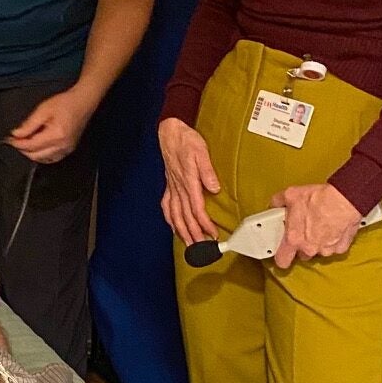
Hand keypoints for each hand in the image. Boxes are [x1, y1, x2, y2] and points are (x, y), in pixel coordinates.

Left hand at [8, 87, 93, 164]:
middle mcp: (62, 145)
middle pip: (35, 155)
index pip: (31, 146)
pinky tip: (37, 148)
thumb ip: (29, 124)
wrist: (83, 102)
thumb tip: (16, 134)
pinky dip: (41, 155)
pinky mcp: (69, 150)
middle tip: (15, 141)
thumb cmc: (65, 103)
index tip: (9, 140)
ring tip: (25, 143)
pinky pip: (51, 159)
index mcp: (56, 135)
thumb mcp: (43, 109)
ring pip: (43, 159)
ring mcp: (66, 149)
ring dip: (32, 153)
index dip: (18, 144)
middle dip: (23, 149)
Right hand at [159, 118, 221, 244]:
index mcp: (188, 181)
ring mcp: (172, 188)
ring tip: (190, 245)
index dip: (204, 224)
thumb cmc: (186, 140)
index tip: (212, 235)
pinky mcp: (169, 186)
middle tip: (203, 249)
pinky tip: (175, 228)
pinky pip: (167, 207)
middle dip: (194, 235)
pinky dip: (170, 220)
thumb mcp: (201, 151)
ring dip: (182, 232)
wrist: (170, 134)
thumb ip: (207, 170)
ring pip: (175, 216)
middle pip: (185, 217)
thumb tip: (214, 187)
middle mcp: (179, 188)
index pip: (196, 209)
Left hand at [270, 184, 361, 267]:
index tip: (283, 252)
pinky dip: (333, 239)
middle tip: (304, 230)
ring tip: (320, 225)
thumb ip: (278, 202)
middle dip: (302, 244)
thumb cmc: (319, 199)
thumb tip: (276, 203)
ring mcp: (326, 249)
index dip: (281, 258)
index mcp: (294, 239)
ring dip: (318, 241)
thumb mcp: (291, 195)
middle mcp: (309, 248)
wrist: (343, 199)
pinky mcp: (340, 247)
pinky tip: (332, 227)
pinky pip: (334, 246)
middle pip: (302, 254)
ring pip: (318, 250)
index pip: (282, 261)